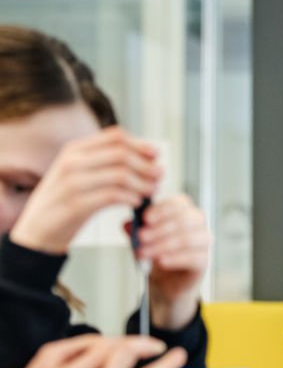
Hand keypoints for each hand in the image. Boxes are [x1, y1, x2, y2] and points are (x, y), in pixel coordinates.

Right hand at [9, 126, 160, 254]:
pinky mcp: (75, 205)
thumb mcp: (81, 174)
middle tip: (160, 177)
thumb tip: (148, 156)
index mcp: (74, 150)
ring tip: (151, 192)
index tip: (156, 156)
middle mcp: (71, 162)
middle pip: (121, 154)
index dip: (141, 144)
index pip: (115, 136)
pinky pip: (112, 196)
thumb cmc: (67, 201)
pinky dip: (130, 198)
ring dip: (142, 184)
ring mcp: (72, 183)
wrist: (37, 230)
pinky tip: (136, 203)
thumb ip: (105, 162)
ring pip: (120, 174)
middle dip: (146, 165)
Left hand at [125, 194, 209, 329]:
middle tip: (141, 237)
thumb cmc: (157, 252)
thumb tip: (128, 224)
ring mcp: (204, 242)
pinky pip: (193, 257)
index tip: (145, 218)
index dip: (163, 209)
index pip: (180, 203)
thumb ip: (136, 230)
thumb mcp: (142, 239)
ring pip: (188, 238)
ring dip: (163, 244)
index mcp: (185, 211)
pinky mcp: (204, 261)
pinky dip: (175, 259)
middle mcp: (198, 224)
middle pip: (185, 219)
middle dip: (160, 228)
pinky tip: (161, 261)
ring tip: (145, 252)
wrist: (166, 281)